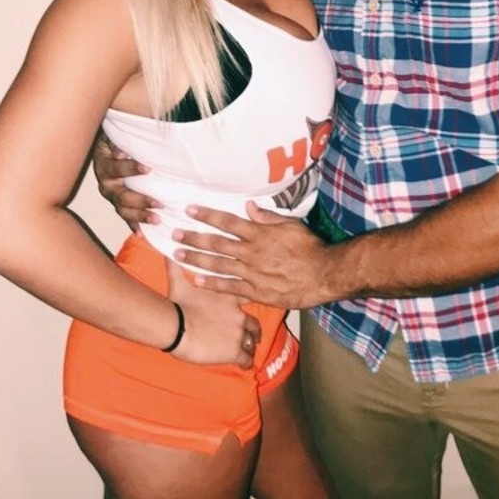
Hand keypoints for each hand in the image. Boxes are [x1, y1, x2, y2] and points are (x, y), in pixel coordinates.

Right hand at [92, 131, 157, 230]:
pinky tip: (143, 235)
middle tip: (159, 203)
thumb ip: (119, 141)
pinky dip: (133, 226)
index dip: (129, 169)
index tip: (148, 168)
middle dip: (140, 200)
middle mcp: (105, 184)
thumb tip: (122, 151)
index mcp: (104, 165)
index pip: (115, 169)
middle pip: (120, 196)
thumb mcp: (115, 135)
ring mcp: (112, 196)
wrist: (106, 149)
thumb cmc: (116, 140)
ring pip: (123, 210)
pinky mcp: (118, 204)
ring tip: (157, 219)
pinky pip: (125, 218)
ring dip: (140, 216)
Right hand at [167, 263, 261, 367]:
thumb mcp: (178, 282)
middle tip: (254, 335)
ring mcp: (238, 333)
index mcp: (228, 297)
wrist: (177, 327)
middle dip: (254, 330)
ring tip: (249, 351)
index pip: (248, 296)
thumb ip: (177, 267)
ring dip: (250, 346)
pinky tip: (244, 365)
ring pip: (251, 341)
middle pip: (254, 323)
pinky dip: (246, 362)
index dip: (250, 301)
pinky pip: (246, 359)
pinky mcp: (234, 351)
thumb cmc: (177, 305)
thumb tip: (168, 251)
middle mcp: (238, 314)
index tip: (252, 304)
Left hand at [174, 202, 333, 308]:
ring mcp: (251, 273)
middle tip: (174, 234)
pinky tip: (197, 281)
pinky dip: (212, 284)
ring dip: (196, 259)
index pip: (227, 222)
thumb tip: (249, 206)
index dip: (207, 215)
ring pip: (218, 265)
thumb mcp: (291, 225)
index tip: (190, 210)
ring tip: (178, 254)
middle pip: (216, 243)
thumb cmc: (310, 247)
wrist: (324, 275)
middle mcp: (251, 253)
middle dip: (193, 237)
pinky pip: (229, 288)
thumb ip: (267, 217)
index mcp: (258, 234)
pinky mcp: (256, 291)